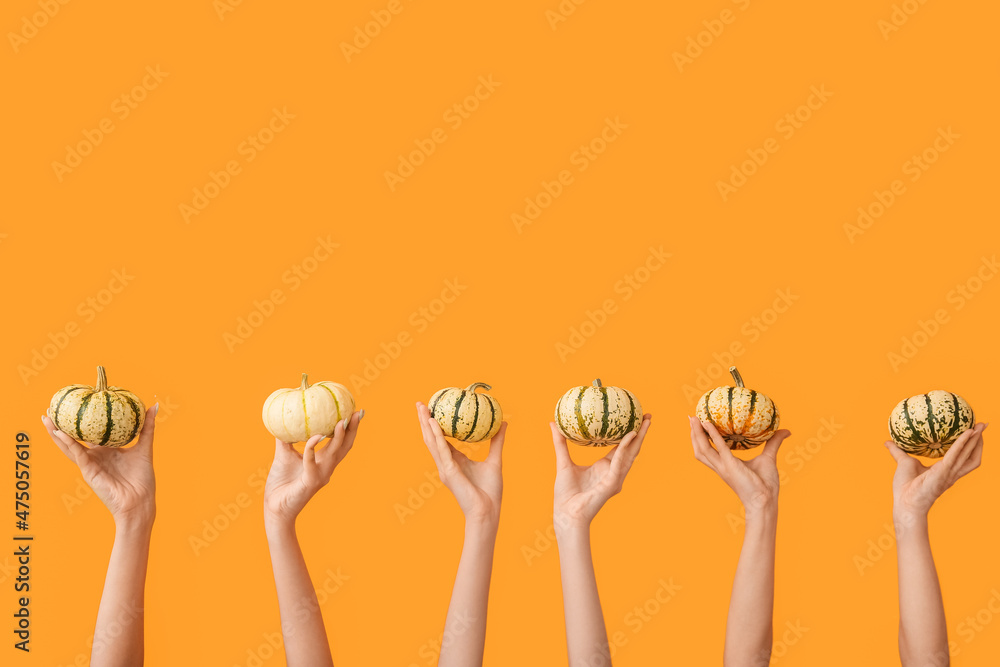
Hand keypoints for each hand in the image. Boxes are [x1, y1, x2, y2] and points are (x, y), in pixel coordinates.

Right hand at [42, 406, 157, 527]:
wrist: (139, 501)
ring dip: (56, 432)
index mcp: (107, 451)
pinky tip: (60, 433)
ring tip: (46, 418)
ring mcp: (90, 463)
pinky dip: (68, 443)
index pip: (91, 433)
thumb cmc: (142, 478)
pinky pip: (77, 454)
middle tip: (53, 408)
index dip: (83, 420)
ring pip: (69, 445)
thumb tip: (154, 406)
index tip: (77, 403)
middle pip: (75, 438)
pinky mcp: (88, 471)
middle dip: (63, 424)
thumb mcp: (144, 447)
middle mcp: (96, 456)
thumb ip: (147, 427)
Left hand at [264, 411, 361, 524]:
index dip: (350, 428)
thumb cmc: (281, 482)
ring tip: (341, 422)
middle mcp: (326, 468)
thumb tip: (284, 417)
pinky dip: (312, 449)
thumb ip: (286, 438)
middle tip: (356, 413)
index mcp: (323, 461)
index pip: (341, 443)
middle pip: (345, 447)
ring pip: (333, 454)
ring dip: (338, 437)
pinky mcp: (310, 482)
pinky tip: (315, 437)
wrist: (274, 507)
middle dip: (352, 430)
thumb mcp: (284, 454)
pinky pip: (312, 463)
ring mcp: (320, 476)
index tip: (353, 411)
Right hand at [416, 403, 505, 527]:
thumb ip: (497, 441)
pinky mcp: (448, 471)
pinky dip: (437, 435)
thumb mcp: (495, 460)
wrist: (487, 511)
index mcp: (454, 462)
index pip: (442, 439)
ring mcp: (445, 468)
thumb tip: (504, 422)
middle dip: (424, 420)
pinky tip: (434, 422)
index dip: (436, 425)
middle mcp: (446, 464)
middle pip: (431, 438)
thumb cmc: (490, 491)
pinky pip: (441, 449)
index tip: (435, 408)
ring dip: (425, 424)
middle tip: (420, 403)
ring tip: (422, 407)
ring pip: (432, 441)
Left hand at [551, 415, 650, 534]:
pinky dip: (624, 449)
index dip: (628, 433)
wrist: (566, 512)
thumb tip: (552, 423)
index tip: (633, 417)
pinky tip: (629, 435)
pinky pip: (619, 462)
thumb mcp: (563, 462)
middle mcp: (613, 472)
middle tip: (647, 415)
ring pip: (631, 454)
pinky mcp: (613, 483)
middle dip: (641, 432)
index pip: (621, 447)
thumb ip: (560, 443)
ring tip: (645, 422)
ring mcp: (615, 478)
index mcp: (604, 467)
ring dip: (639, 437)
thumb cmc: (566, 493)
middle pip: (631, 449)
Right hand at [689, 417, 790, 516]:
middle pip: (700, 449)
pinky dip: (712, 436)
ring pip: (703, 449)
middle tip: (691, 418)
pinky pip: (719, 448)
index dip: (701, 439)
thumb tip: (786, 431)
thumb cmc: (766, 485)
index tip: (699, 425)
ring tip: (694, 419)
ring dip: (696, 434)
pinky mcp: (730, 466)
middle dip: (693, 434)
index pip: (708, 452)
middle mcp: (720, 467)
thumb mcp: (769, 459)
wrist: (765, 501)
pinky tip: (708, 424)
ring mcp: (723, 467)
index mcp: (725, 466)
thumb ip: (773, 443)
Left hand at [885, 423, 985, 520]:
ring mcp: (949, 473)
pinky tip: (967, 433)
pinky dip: (962, 443)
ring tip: (980, 426)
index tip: (973, 431)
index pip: (963, 457)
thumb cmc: (905, 488)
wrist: (905, 502)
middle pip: (972, 455)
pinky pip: (955, 454)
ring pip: (969, 454)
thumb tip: (887, 441)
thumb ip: (897, 452)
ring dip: (976, 440)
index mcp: (945, 471)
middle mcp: (951, 472)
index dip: (970, 445)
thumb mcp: (903, 463)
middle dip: (979, 440)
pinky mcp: (944, 472)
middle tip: (983, 424)